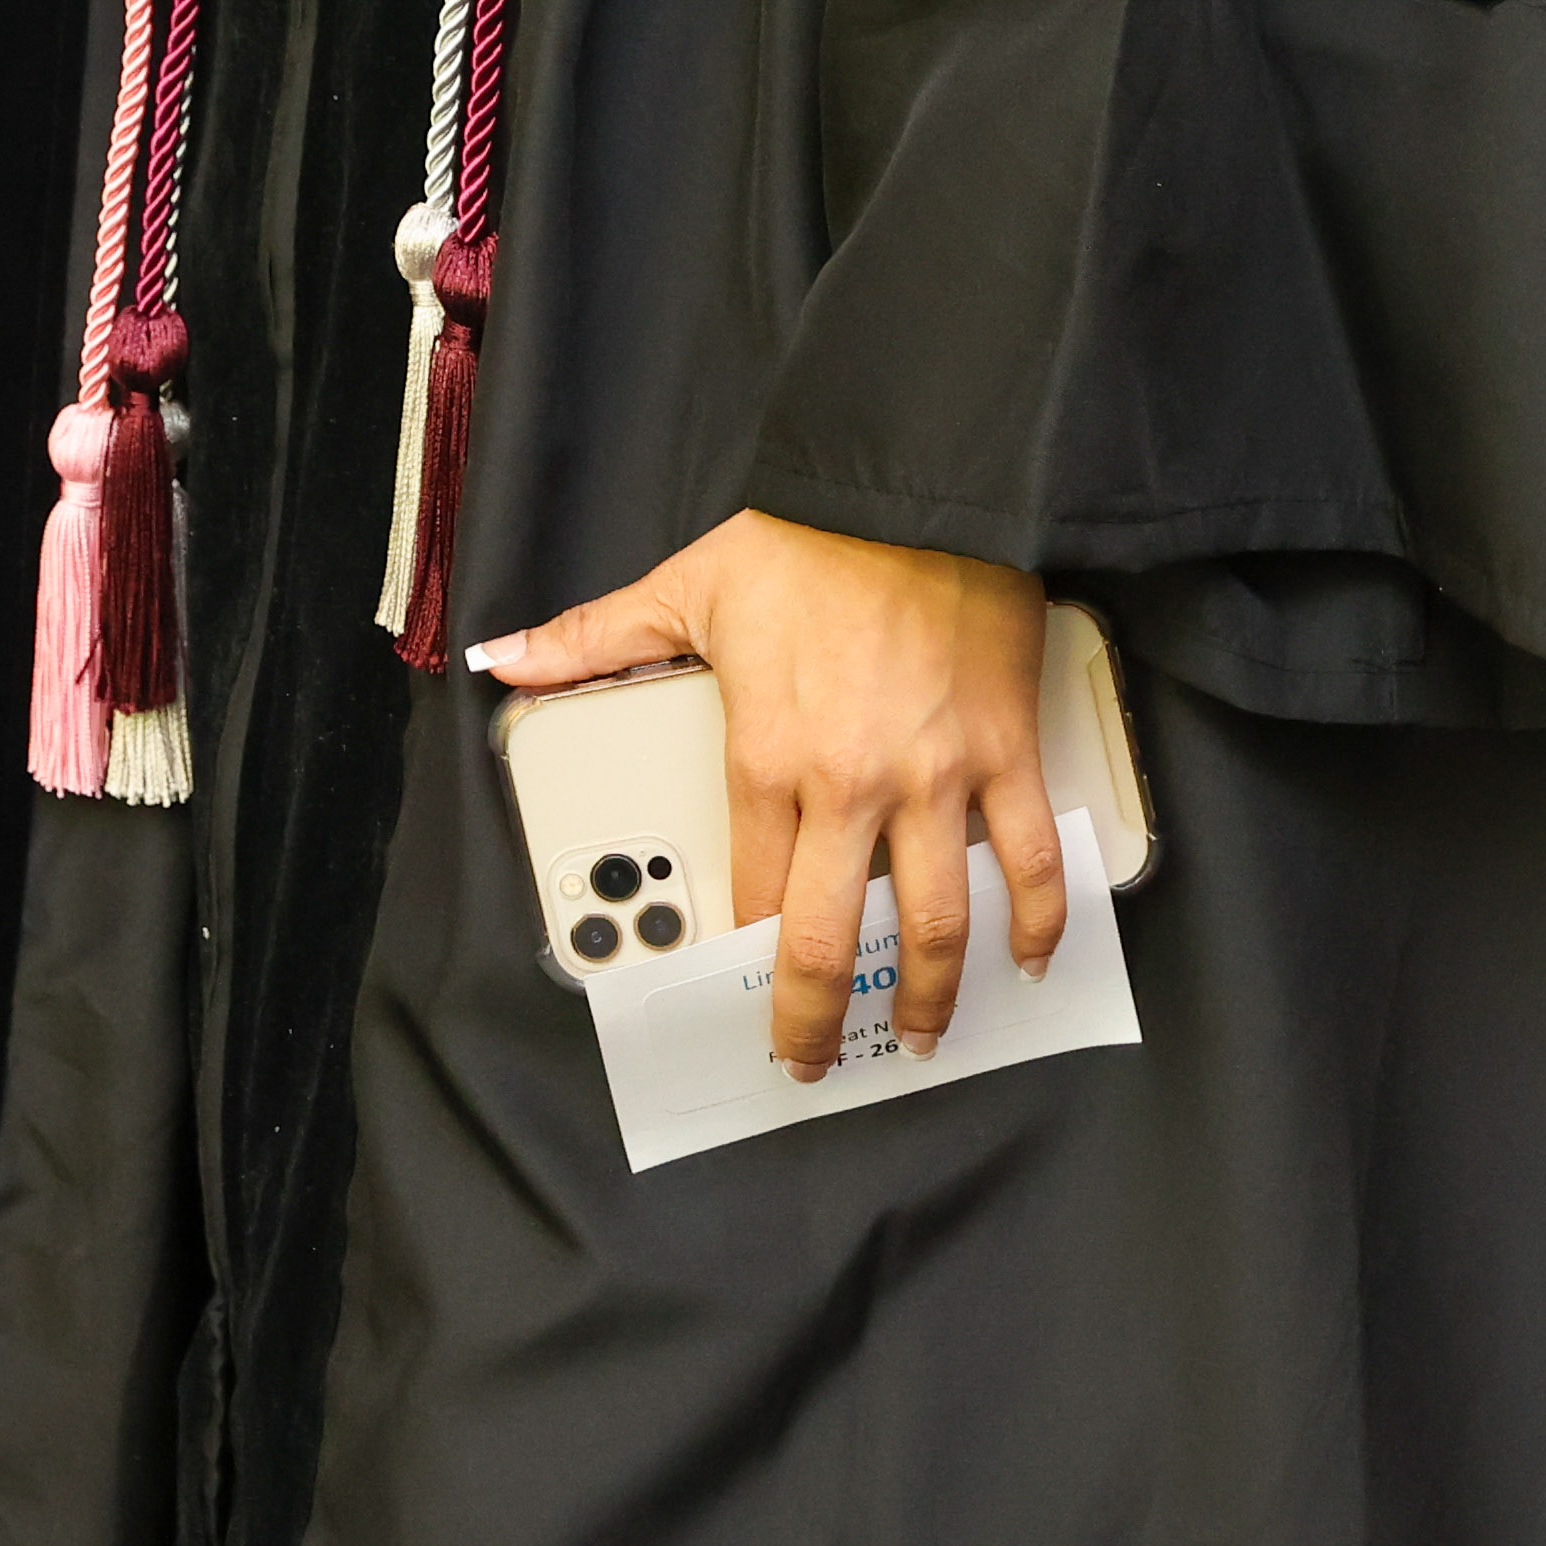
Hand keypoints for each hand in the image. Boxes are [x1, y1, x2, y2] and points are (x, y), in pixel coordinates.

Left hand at [482, 511, 1061, 1075]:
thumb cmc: (805, 536)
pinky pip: (1032, 860)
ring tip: (918, 1036)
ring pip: (938, 923)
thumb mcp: (685, 586)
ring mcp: (935, 777)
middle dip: (819, 1017)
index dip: (747, 964)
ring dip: (928, 995)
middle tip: (816, 1060)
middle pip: (832, 939)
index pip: (753, 896)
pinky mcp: (1005, 754)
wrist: (913, 485)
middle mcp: (850, 786)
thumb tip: (507, 659)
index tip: (744, 1001)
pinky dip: (1037, 921)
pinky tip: (1026, 960)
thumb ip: (595, 637)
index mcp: (767, 758)